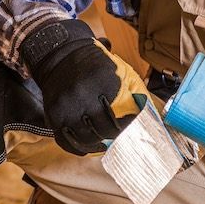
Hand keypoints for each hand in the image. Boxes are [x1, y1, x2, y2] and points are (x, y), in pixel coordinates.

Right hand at [20, 19, 148, 154]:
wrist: (61, 56)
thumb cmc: (93, 65)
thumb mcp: (117, 70)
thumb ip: (133, 91)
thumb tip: (150, 114)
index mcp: (103, 83)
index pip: (119, 117)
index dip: (127, 126)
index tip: (132, 127)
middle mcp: (83, 96)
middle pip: (103, 130)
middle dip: (113, 136)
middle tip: (118, 136)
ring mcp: (66, 107)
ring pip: (85, 139)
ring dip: (97, 144)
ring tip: (104, 143)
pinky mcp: (53, 115)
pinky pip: (66, 141)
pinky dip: (78, 148)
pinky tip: (87, 147)